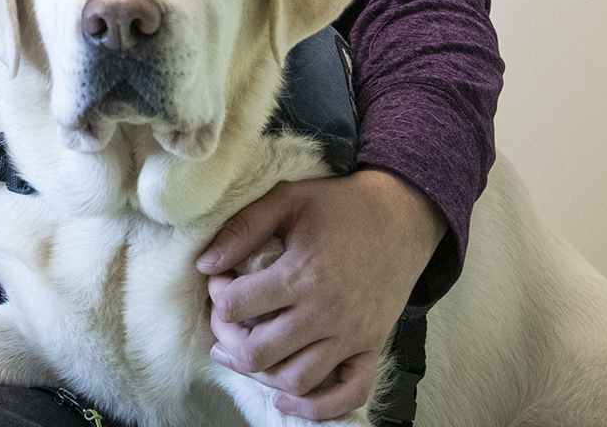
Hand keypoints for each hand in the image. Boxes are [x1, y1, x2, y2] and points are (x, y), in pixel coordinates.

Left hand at [197, 169, 444, 420]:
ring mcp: (350, 336)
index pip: (236, 306)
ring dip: (261, 372)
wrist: (402, 216)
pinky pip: (346, 395)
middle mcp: (324, 314)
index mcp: (300, 275)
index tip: (222, 280)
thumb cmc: (341, 206)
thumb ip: (242, 229)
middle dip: (229, 338)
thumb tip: (205, 264)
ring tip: (246, 349)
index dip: (218, 295)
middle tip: (227, 319)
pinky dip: (315, 407)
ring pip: (294, 380)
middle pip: (258, 353)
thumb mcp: (287, 200)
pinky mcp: (371, 348)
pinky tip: (286, 399)